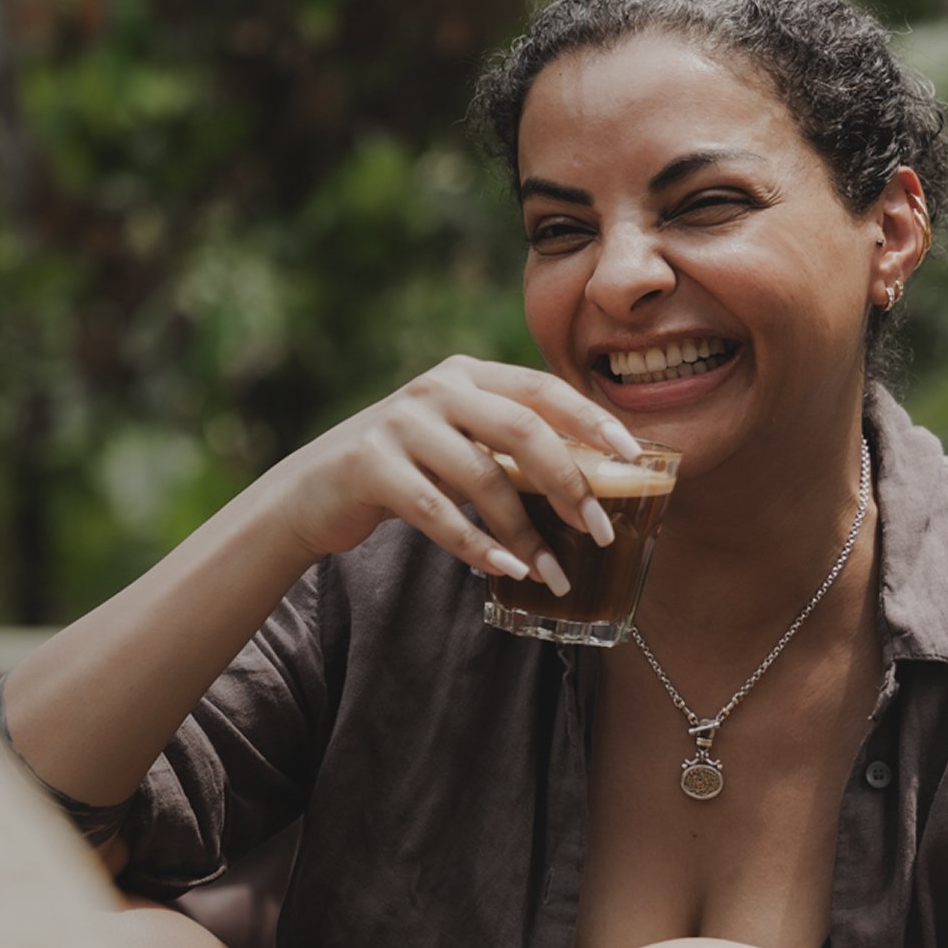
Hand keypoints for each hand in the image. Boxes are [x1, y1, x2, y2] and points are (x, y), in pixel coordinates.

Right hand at [273, 355, 642, 588]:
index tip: (633, 457)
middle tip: (601, 531)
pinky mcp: (370, 466)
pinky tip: (504, 571)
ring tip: (553, 574)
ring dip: (525, 533)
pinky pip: (437, 512)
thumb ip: (509, 446)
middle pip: (522, 429)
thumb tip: (596, 483)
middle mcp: (435, 388)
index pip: (543, 388)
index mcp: (467, 373)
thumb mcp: (459, 441)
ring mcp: (400, 424)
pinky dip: (477, 545)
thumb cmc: (406, 469)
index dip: (591, 420)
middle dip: (570, 483)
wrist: (314, 488)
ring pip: (483, 478)